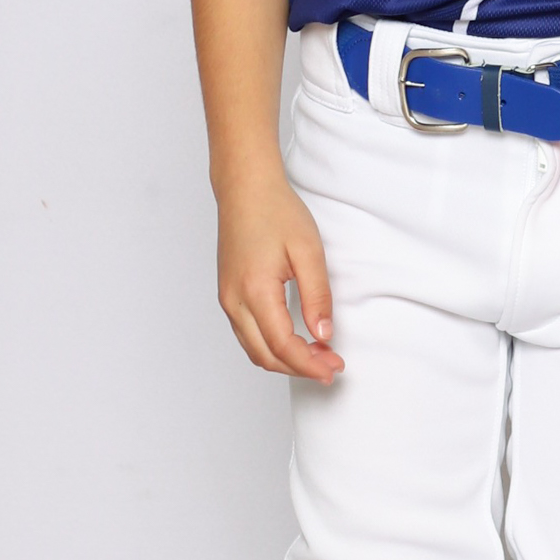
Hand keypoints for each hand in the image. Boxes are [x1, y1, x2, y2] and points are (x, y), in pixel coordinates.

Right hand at [214, 169, 342, 384]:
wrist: (246, 189)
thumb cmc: (276, 211)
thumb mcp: (308, 250)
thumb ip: (317, 296)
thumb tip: (324, 334)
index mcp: (255, 291)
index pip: (282, 345)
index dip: (309, 364)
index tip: (333, 369)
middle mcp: (234, 301)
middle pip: (265, 355)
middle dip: (299, 368)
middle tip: (330, 367)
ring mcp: (227, 299)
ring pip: (254, 349)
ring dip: (284, 360)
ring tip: (317, 356)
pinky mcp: (228, 294)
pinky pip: (247, 334)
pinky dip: (270, 346)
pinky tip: (294, 341)